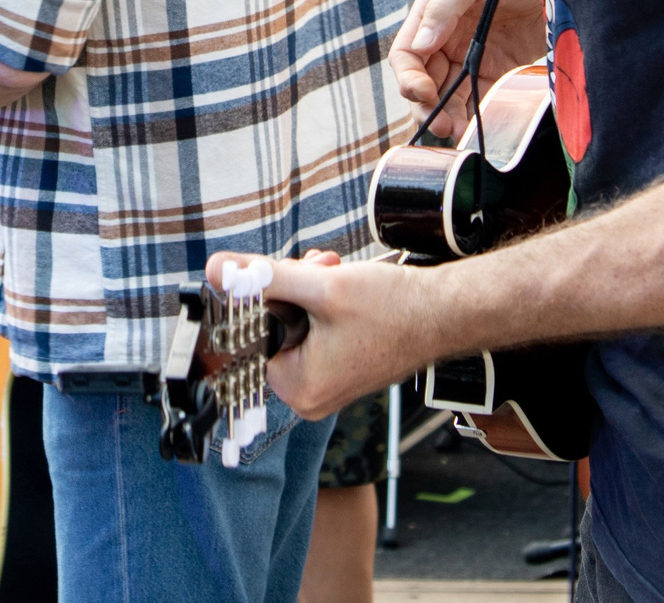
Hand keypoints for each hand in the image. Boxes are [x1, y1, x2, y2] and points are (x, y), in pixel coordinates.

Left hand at [205, 251, 439, 420]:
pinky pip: (315, 334)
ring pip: (295, 326)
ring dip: (306, 292)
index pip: (250, 338)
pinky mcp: (342, 370)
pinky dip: (322, 305)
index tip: (276, 272)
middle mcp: (310, 397)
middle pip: (273, 330)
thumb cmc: (394, 308)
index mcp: (299, 389)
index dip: (261, 298)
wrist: (446, 313)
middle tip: (313, 266)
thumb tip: (217, 269)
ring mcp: (327, 385)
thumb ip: (264, 277)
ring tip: (331, 270)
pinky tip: (339, 285)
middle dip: (289, 290)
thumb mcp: (321, 286)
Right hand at [390, 0, 547, 138]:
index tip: (426, 94)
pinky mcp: (496, 71)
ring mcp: (471, 56)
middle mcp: (446, 37)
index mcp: (433, 13)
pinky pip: (474, 100)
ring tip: (456, 133)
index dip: (409, 78)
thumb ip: (445, 5)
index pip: (407, 54)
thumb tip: (421, 46)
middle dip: (426, 106)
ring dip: (445, 117)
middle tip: (441, 127)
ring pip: (445, 96)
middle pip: (422, 82)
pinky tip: (471, 129)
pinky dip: (468, 117)